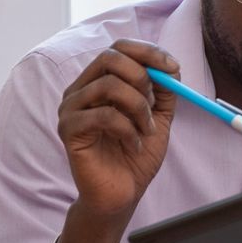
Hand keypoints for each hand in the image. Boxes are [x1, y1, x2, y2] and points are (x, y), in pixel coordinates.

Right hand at [58, 40, 179, 222]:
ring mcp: (71, 108)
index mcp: (99, 81)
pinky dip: (128, 130)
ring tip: (146, 130)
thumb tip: (171, 66)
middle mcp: (80, 89)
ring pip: (109, 85)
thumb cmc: (135, 154)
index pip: (118, 48)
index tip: (173, 68)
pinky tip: (134, 145)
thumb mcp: (158, 117)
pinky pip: (104, 116)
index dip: (148, 52)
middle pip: (110, 58)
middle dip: (142, 77)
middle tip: (154, 103)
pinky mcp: (68, 130)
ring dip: (139, 107)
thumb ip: (164, 91)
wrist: (121, 194)